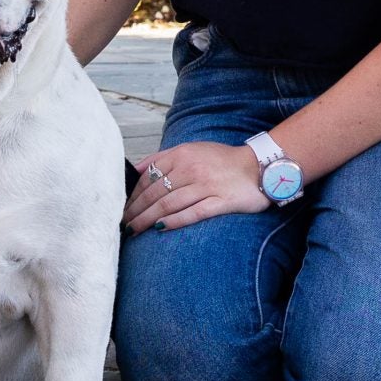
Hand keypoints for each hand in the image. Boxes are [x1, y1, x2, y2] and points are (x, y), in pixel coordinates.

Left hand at [123, 141, 269, 233]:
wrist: (258, 167)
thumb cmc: (222, 161)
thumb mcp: (192, 149)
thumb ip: (164, 158)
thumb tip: (136, 170)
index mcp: (182, 154)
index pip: (148, 176)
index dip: (132, 194)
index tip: (121, 207)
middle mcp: (191, 168)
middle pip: (155, 192)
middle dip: (135, 210)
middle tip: (122, 223)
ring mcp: (206, 185)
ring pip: (169, 204)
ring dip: (147, 219)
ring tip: (134, 230)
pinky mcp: (221, 202)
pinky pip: (193, 213)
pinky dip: (174, 221)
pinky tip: (160, 229)